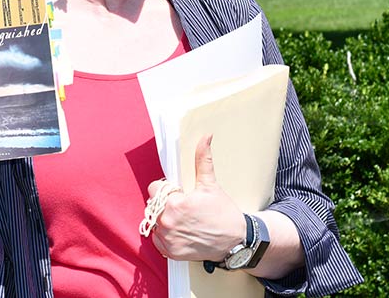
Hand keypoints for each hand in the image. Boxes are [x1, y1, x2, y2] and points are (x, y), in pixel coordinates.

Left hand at [147, 134, 245, 260]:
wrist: (235, 241)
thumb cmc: (223, 212)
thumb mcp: (211, 185)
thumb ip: (203, 160)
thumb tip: (205, 136)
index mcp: (175, 204)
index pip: (154, 189)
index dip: (166, 190)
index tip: (180, 194)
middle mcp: (167, 223)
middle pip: (153, 206)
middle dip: (165, 204)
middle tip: (186, 208)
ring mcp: (168, 240)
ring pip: (155, 223)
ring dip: (165, 220)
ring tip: (185, 220)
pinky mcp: (170, 253)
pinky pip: (158, 240)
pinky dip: (167, 236)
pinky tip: (183, 232)